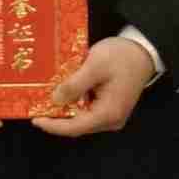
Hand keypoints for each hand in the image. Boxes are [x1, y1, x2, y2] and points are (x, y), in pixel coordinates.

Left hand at [30, 31, 160, 138]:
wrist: (143, 51)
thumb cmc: (122, 57)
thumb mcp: (95, 66)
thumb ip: (74, 85)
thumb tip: (54, 100)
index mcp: (107, 114)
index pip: (74, 127)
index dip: (53, 125)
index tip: (35, 119)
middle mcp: (110, 120)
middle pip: (77, 124)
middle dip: (56, 117)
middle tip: (36, 106)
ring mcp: (111, 115)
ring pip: (81, 117)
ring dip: (64, 108)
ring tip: (45, 99)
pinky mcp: (110, 107)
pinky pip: (88, 110)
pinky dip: (74, 103)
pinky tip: (62, 92)